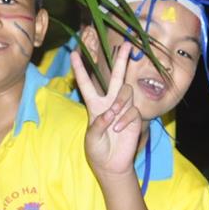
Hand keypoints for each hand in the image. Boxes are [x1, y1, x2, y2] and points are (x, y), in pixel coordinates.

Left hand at [74, 44, 142, 176]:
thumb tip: (110, 112)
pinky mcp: (134, 117)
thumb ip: (98, 124)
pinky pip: (132, 110)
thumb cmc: (97, 150)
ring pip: (126, 91)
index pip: (86, 84)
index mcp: (94, 105)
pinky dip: (125, 119)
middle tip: (126, 45)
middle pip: (116, 77)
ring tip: (114, 116)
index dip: (80, 69)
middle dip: (121, 61)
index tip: (74, 53)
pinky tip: (119, 130)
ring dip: (119, 102)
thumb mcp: (91, 138)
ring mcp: (123, 109)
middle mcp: (110, 103)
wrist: (111, 164)